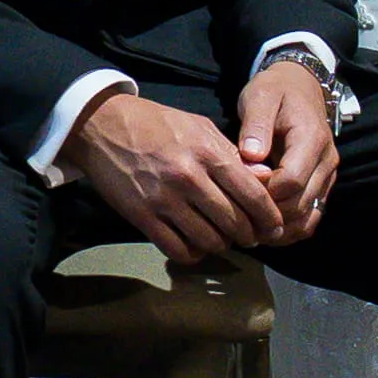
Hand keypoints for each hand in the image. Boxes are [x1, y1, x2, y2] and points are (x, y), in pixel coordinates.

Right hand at [69, 89, 301, 262]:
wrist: (103, 125)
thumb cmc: (156, 123)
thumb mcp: (199, 127)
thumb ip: (231, 154)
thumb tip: (265, 178)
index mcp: (207, 153)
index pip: (252, 194)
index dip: (269, 216)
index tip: (275, 226)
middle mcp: (189, 178)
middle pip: (234, 222)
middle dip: (248, 235)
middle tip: (250, 237)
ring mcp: (164, 200)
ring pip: (208, 240)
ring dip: (221, 245)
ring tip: (222, 239)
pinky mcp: (142, 216)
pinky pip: (177, 249)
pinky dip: (192, 254)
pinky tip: (195, 246)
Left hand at [232, 59, 342, 236]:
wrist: (300, 87)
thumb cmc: (275, 91)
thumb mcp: (260, 97)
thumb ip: (256, 125)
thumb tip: (251, 155)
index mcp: (311, 139)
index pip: (291, 180)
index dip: (263, 191)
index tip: (238, 187)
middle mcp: (326, 162)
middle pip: (299, 205)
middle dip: (267, 215)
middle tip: (235, 215)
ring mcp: (327, 177)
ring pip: (307, 218)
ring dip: (279, 229)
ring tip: (247, 226)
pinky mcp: (322, 187)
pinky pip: (310, 219)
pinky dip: (289, 229)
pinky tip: (264, 229)